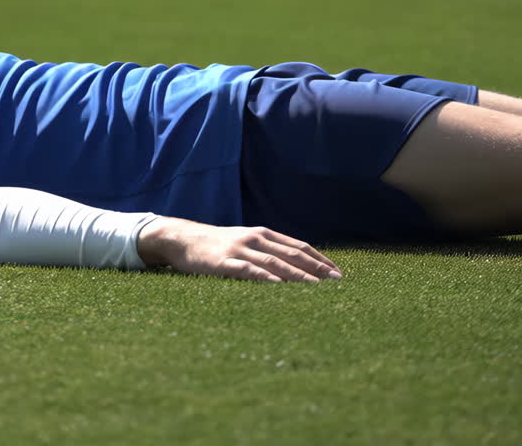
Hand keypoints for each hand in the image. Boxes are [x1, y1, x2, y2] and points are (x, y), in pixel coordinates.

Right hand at [136, 217, 342, 282]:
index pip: (299, 246)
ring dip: (298, 276)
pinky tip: (279, 287)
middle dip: (317, 269)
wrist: (183, 238)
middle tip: (337, 282)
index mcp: (263, 234)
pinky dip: (265, 278)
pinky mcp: (223, 263)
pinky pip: (248, 271)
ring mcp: (239, 250)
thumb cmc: (218, 244)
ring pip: (274, 264)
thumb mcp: (246, 241)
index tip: (338, 273)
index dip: (320, 259)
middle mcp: (255, 239)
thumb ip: (267, 251)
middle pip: (292, 255)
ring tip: (317, 287)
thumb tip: (296, 267)